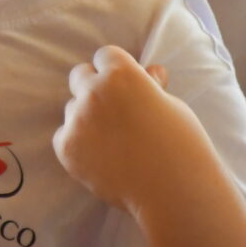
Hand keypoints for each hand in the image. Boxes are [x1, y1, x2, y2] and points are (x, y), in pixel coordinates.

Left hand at [53, 46, 216, 213]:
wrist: (173, 190)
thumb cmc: (181, 144)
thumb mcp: (171, 105)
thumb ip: (149, 87)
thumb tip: (149, 72)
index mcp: (121, 74)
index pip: (104, 56)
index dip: (115, 71)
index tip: (124, 86)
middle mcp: (93, 91)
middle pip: (80, 76)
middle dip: (94, 87)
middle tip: (113, 110)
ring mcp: (77, 120)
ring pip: (72, 108)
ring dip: (86, 117)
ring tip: (111, 140)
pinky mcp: (66, 148)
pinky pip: (64, 136)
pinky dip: (78, 143)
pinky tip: (100, 156)